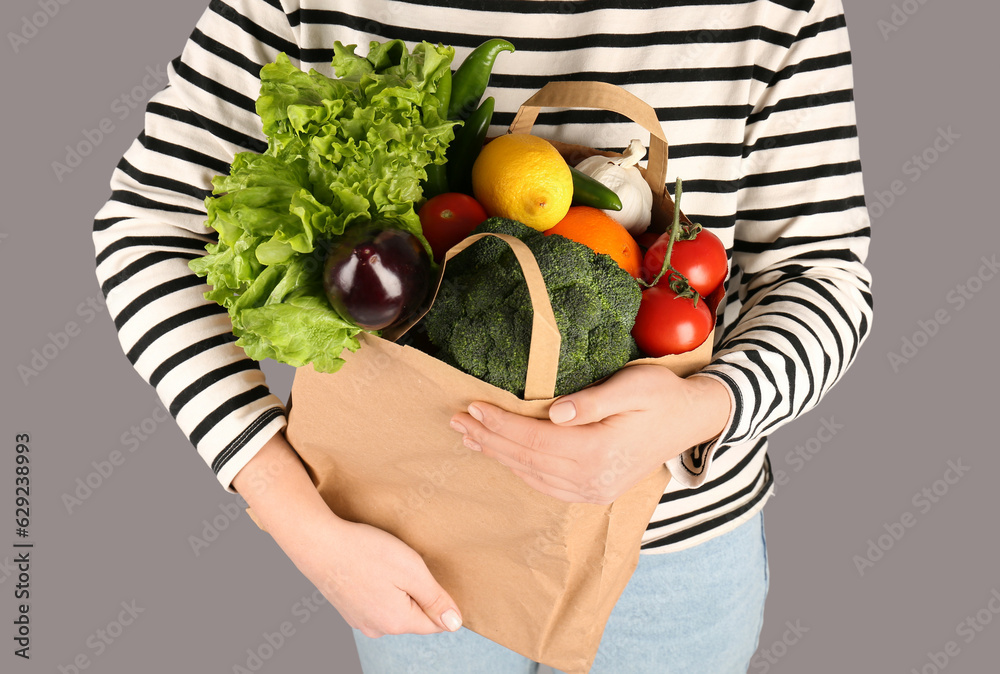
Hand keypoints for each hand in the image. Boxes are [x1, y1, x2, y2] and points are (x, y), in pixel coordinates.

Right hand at [286, 515, 464, 638]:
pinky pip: (375, 601)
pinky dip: (378, 586)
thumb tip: (455, 623)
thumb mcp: (412, 570)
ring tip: (384, 563)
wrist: (317, 543)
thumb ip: (436, 599)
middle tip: (403, 563)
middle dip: (417, 591)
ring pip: (394, 607)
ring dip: (397, 588)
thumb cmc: (365, 552)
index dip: (440, 597)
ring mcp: (360, 620)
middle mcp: (378, 628)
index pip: (436, 622)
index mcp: (397, 622)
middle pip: (415, 615)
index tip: (425, 573)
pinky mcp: (348, 608)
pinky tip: (370, 567)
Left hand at [449, 365, 731, 504]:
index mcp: (600, 451)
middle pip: (527, 460)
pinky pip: (546, 484)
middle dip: (489, 439)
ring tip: (470, 435)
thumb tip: (554, 413)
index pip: (536, 440)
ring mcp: (594, 490)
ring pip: (533, 475)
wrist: (692, 421)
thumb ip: (593, 401)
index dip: (501, 424)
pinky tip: (503, 454)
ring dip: (499, 455)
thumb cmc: (662, 395)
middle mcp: (593, 479)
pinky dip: (520, 469)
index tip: (472, 406)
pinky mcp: (595, 492)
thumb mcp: (633, 385)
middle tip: (457, 420)